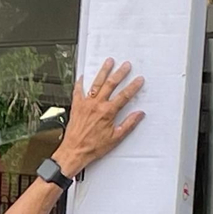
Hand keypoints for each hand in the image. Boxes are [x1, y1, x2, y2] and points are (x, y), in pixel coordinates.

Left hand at [55, 58, 144, 177]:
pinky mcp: (76, 106)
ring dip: (103, 72)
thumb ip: (128, 124)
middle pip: (111, 84)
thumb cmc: (92, 147)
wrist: (74, 151)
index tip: (139, 80)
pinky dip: (80, 82)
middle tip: (126, 65)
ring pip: (96, 83)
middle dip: (120, 73)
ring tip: (109, 62)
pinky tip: (83, 76)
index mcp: (107, 113)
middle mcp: (96, 105)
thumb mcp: (115, 138)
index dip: (133, 86)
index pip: (124, 96)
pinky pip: (78, 90)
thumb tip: (139, 114)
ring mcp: (85, 104)